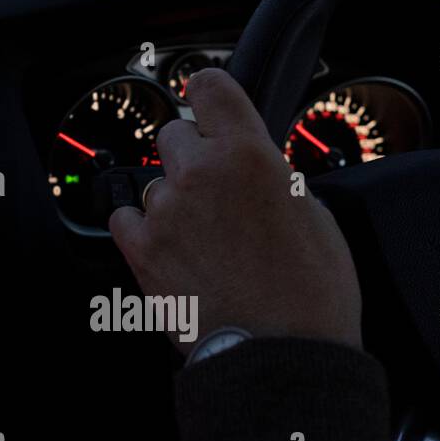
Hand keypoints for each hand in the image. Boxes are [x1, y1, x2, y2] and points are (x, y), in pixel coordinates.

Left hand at [108, 68, 362, 354]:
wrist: (280, 354)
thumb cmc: (310, 292)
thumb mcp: (313, 212)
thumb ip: (272, 173)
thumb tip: (253, 162)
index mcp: (249, 153)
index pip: (210, 86)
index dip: (208, 93)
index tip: (207, 104)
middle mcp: (199, 172)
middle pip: (174, 134)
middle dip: (192, 157)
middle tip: (217, 195)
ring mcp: (165, 209)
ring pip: (154, 181)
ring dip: (172, 200)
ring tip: (204, 240)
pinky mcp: (141, 247)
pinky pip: (126, 218)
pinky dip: (143, 230)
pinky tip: (173, 251)